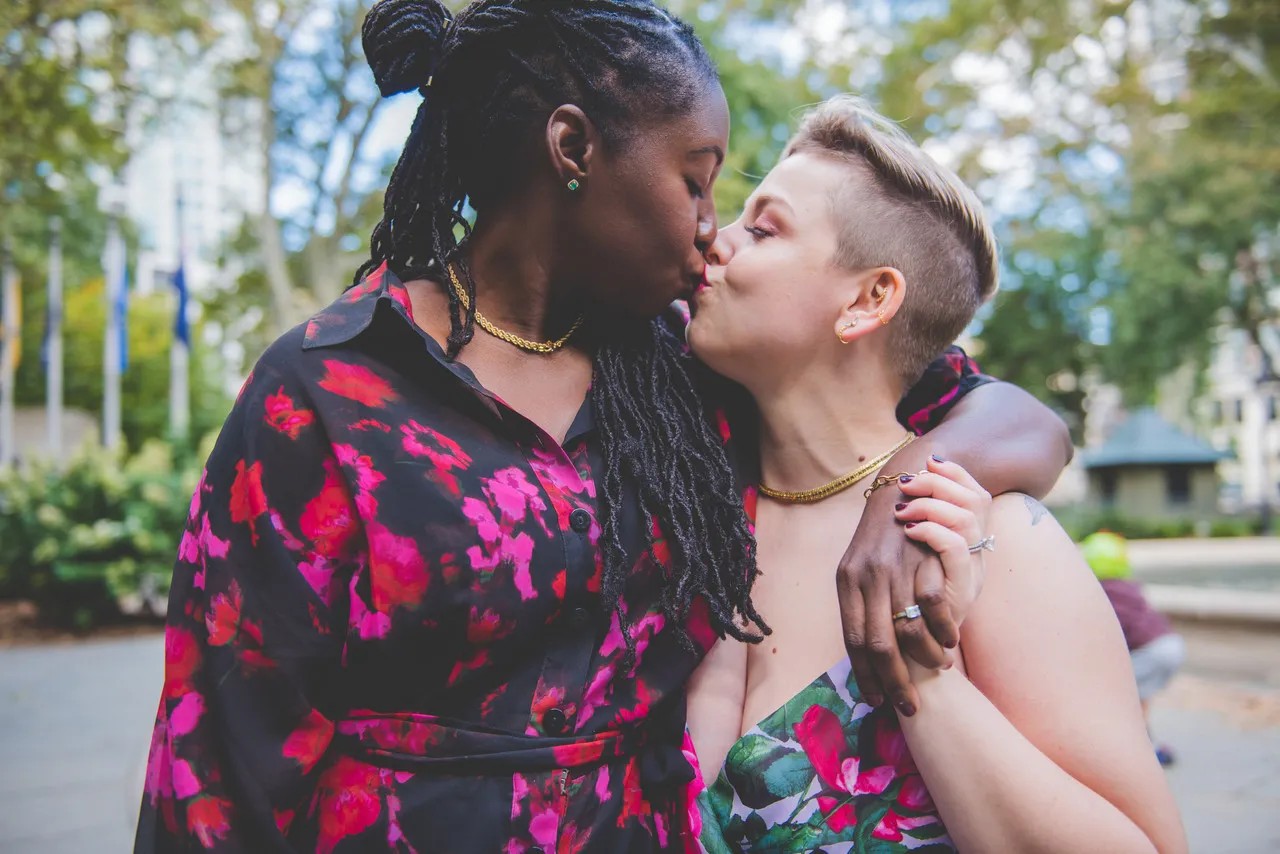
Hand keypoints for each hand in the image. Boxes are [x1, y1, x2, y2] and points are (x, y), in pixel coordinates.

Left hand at [837, 456, 989, 715]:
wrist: (899, 486)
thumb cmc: (881, 538)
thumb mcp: (859, 570)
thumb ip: (861, 606)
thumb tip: (864, 654)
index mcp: (846, 582)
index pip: (853, 639)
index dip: (865, 674)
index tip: (877, 700)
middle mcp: (866, 576)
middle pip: (877, 643)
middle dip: (893, 681)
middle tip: (908, 707)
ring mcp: (895, 567)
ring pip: (905, 629)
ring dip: (924, 659)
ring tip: (936, 674)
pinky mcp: (922, 557)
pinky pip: (933, 604)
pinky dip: (943, 630)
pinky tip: (951, 643)